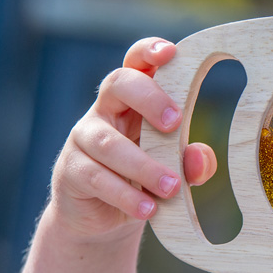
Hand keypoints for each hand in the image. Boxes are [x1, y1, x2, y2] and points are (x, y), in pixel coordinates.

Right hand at [48, 38, 216, 239]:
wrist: (101, 221)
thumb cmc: (143, 181)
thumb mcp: (172, 170)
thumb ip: (191, 162)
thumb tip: (201, 158)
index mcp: (134, 101)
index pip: (135, 64)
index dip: (148, 51)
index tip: (171, 53)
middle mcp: (105, 111)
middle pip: (117, 84)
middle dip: (148, 97)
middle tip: (175, 123)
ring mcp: (83, 139)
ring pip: (107, 142)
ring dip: (144, 165)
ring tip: (172, 187)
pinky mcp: (71, 171)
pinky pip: (96, 177)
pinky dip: (126, 194)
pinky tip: (149, 209)